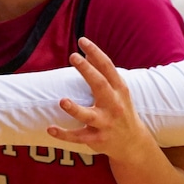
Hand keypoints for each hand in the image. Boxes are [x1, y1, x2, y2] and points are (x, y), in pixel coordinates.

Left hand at [47, 37, 154, 163]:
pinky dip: (64, 134)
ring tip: (62, 101)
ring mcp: (106, 123)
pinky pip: (78, 137)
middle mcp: (114, 105)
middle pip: (101, 85)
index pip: (108, 67)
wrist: (132, 142)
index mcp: (119, 90)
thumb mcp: (118, 91)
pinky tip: (50, 129)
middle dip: (87, 71)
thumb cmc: (120, 110)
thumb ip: (103, 73)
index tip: (82, 41)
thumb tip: (86, 53)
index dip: (95, 52)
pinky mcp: (97, 139)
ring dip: (75, 109)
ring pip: (89, 116)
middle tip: (72, 56)